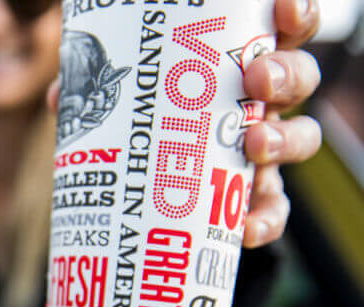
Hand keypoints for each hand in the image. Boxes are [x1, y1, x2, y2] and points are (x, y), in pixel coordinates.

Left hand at [46, 0, 322, 248]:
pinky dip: (267, 220)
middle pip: (299, 78)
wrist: (147, 200)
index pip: (282, 28)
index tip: (280, 11)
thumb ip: (94, 93)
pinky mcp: (252, 199)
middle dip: (286, 74)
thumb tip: (61, 98)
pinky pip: (276, 209)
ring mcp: (261, 150)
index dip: (294, 14)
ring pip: (302, 138)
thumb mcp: (120, 102)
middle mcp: (258, 103)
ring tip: (256, 143)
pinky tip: (247, 228)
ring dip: (286, 139)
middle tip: (257, 81)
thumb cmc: (144, 126)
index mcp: (235, 64)